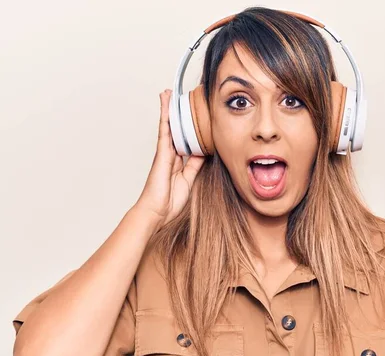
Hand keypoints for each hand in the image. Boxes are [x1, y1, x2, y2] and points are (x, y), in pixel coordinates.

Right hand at [133, 89, 204, 228]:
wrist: (157, 212)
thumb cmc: (170, 201)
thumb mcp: (189, 180)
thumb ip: (195, 165)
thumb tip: (205, 151)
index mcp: (178, 161)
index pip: (186, 140)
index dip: (190, 128)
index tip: (194, 116)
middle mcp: (170, 154)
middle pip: (175, 129)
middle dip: (177, 114)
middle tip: (180, 97)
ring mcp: (164, 152)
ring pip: (168, 126)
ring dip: (169, 109)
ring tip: (169, 93)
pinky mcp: (161, 152)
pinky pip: (165, 129)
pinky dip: (165, 115)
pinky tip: (166, 103)